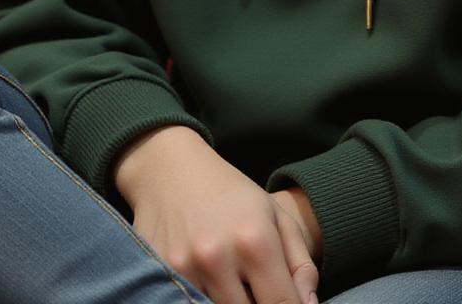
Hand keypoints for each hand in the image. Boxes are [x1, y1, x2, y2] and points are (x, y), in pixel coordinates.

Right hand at [113, 126, 319, 303]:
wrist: (171, 170)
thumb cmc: (232, 195)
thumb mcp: (276, 216)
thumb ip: (300, 265)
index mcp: (255, 239)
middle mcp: (218, 257)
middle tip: (258, 288)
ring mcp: (185, 268)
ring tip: (235, 282)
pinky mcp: (160, 274)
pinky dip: (203, 300)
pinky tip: (211, 283)